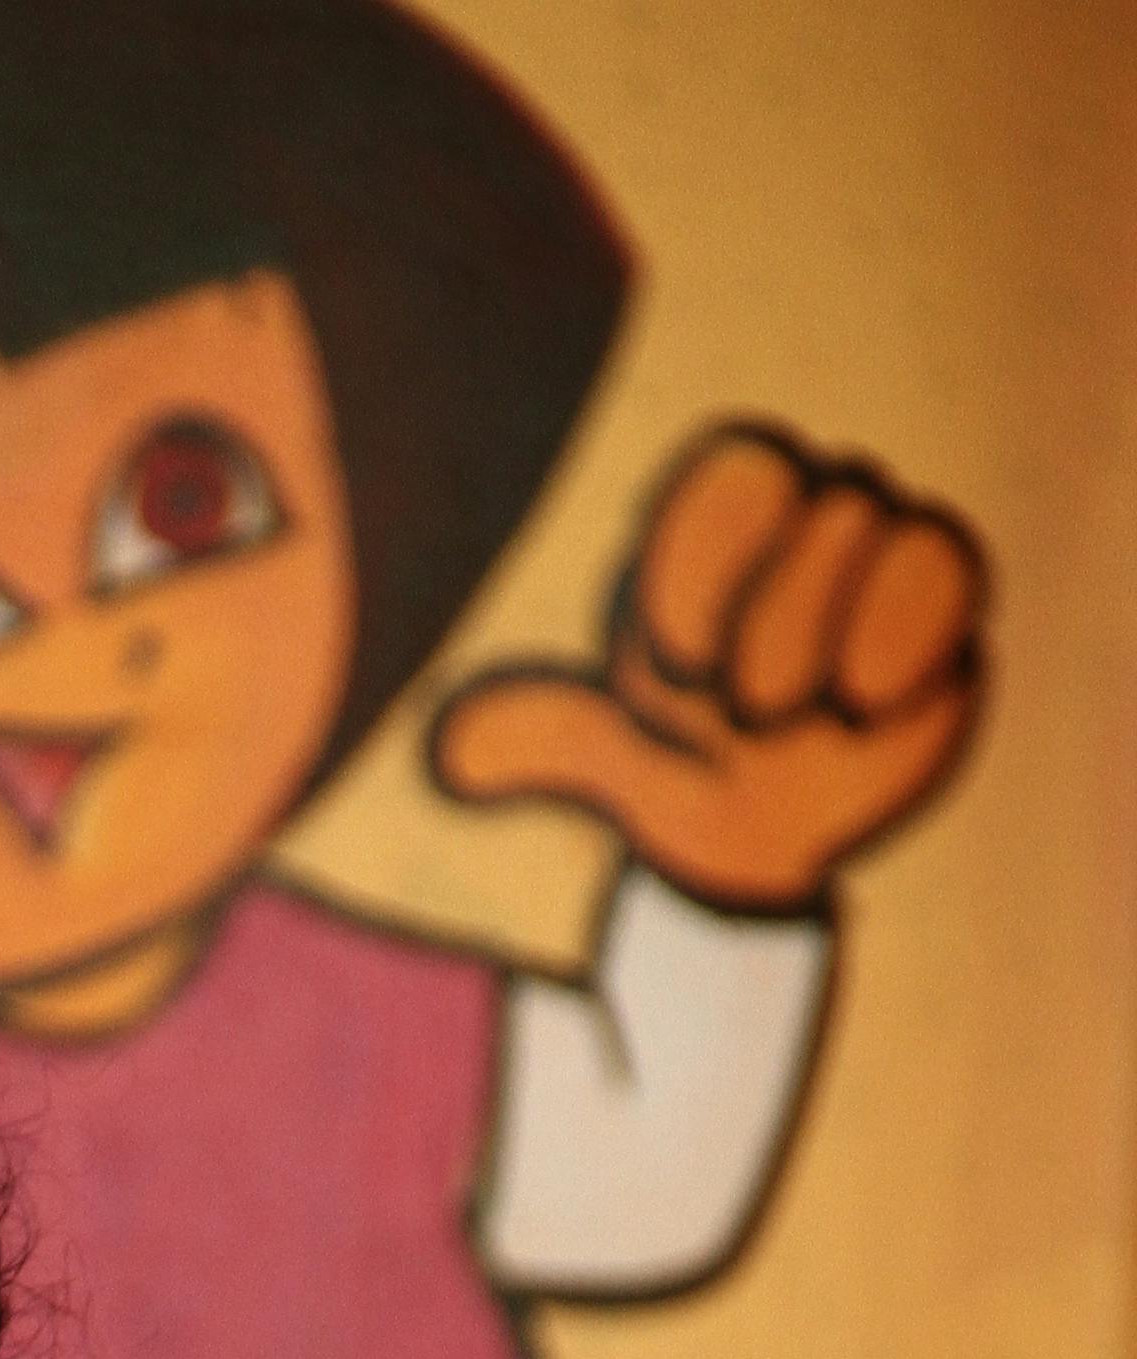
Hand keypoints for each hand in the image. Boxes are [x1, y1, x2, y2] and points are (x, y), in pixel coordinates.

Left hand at [431, 420, 985, 910]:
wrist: (750, 838)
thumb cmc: (666, 763)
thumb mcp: (595, 752)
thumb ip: (540, 735)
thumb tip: (452, 759)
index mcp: (719, 531)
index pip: (742, 471)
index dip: (714, 554)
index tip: (674, 663)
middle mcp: (809, 525)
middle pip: (832, 499)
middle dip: (783, 616)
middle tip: (745, 712)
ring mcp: (883, 564)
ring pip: (906, 530)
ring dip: (853, 632)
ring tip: (816, 714)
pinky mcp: (941, 617)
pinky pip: (956, 577)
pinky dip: (913, 639)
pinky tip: (864, 707)